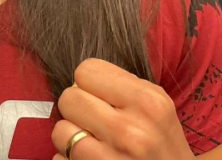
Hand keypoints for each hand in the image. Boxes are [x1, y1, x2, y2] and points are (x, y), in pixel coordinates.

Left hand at [51, 58, 193, 159]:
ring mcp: (111, 159)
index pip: (87, 70)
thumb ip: (123, 86)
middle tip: (93, 121)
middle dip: (77, 109)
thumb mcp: (158, 107)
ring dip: (70, 138)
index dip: (89, 83)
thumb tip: (79, 79)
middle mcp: (130, 130)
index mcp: (148, 102)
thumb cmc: (161, 145)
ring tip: (91, 143)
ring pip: (60, 131)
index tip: (99, 96)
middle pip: (69, 98)